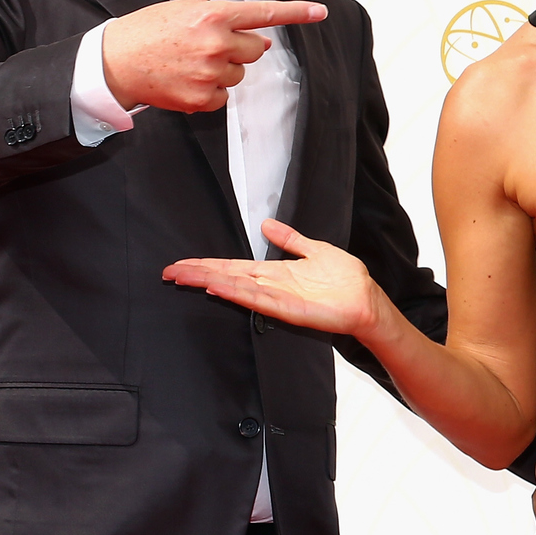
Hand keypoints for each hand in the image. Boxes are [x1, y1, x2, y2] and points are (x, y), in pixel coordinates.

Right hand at [103, 0, 327, 111]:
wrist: (114, 62)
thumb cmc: (149, 32)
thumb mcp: (185, 10)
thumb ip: (224, 19)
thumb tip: (261, 40)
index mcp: (213, 16)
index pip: (263, 14)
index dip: (296, 13)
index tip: (320, 12)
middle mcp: (216, 43)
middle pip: (255, 50)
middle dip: (239, 48)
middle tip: (208, 46)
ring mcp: (210, 73)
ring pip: (239, 74)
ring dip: (223, 69)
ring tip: (190, 62)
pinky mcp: (202, 99)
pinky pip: (224, 97)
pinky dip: (210, 91)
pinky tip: (186, 80)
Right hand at [164, 220, 383, 339]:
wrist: (367, 299)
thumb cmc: (345, 279)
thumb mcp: (314, 249)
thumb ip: (289, 239)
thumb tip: (266, 224)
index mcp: (274, 272)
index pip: (233, 266)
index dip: (208, 264)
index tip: (182, 263)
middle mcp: (271, 286)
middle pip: (227, 277)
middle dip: (199, 274)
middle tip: (169, 272)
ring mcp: (277, 299)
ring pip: (237, 288)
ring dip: (211, 282)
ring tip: (185, 277)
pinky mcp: (289, 310)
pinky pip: (259, 300)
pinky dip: (238, 293)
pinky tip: (219, 287)